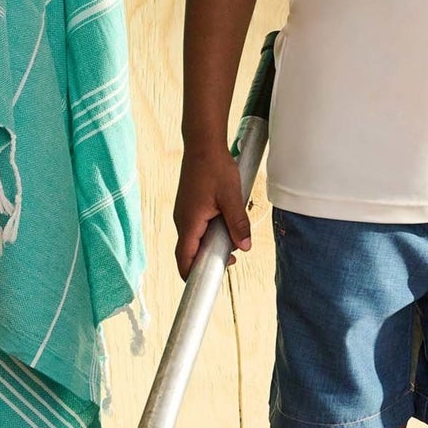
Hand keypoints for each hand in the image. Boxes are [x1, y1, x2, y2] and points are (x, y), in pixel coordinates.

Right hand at [173, 146, 251, 276]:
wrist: (203, 144)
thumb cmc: (215, 168)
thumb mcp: (232, 198)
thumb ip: (238, 224)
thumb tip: (244, 247)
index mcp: (189, 222)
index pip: (184, 259)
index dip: (192, 275)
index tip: (207, 283)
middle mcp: (182, 220)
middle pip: (190, 252)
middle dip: (209, 259)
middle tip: (232, 259)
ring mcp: (184, 213)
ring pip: (195, 238)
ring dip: (212, 243)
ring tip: (233, 236)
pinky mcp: (189, 206)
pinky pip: (197, 227)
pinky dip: (210, 231)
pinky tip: (226, 221)